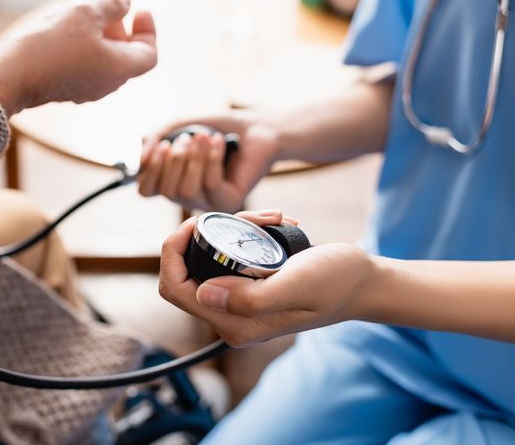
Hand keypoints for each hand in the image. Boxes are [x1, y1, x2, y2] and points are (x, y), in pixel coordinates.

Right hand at [0, 0, 156, 115]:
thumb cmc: (51, 45)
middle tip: (104, 6)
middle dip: (121, 27)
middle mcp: (107, 84)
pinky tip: (63, 29)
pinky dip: (83, 46)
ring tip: (81, 13)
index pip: (149, 53)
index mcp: (120, 69)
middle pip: (126, 55)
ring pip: (104, 59)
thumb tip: (126, 2)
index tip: (139, 11)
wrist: (12, 75)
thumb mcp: (86, 12)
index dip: (149, 30)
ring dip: (100, 34)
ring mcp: (86, 89)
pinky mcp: (66, 89)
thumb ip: (113, 3)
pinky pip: (84, 65)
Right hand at [138, 113, 278, 212]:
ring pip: (187, 190)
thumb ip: (153, 140)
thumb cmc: (216, 129)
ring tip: (205, 137)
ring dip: (194, 159)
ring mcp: (208, 203)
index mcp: (172, 182)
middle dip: (175, 161)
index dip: (150, 170)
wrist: (256, 128)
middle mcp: (188, 197)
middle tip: (188, 138)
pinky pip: (211, 185)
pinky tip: (219, 142)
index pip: (146, 190)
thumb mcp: (177, 127)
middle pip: (166, 191)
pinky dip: (212, 159)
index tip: (163, 145)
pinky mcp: (229, 202)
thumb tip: (141, 162)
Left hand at [158, 210, 376, 346]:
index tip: (196, 222)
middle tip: (236, 214)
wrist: (364, 283)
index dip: (172, 252)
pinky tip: (273, 222)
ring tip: (268, 217)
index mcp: (235, 324)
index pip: (175, 288)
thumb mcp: (296, 285)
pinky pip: (228, 257)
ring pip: (206, 260)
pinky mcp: (248, 288)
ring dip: (229, 229)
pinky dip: (244, 232)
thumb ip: (250, 298)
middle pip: (185, 273)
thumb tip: (203, 294)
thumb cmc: (337, 282)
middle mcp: (231, 319)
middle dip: (201, 236)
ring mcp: (238, 305)